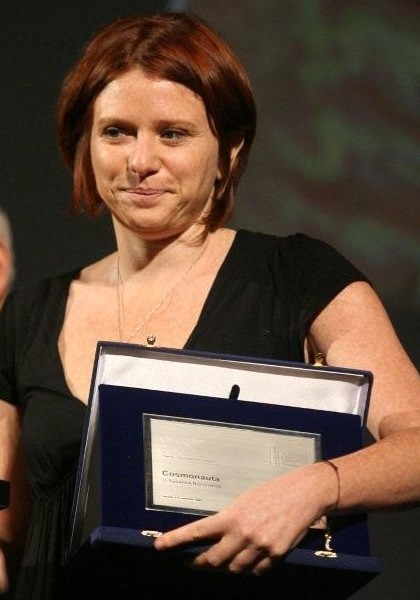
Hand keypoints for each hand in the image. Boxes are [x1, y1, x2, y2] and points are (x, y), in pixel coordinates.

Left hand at [155, 462, 335, 574]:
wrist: (304, 494)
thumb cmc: (273, 492)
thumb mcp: (245, 501)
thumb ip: (229, 520)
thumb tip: (216, 537)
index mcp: (232, 516)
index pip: (197, 532)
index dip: (176, 541)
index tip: (159, 546)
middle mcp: (243, 533)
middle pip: (213, 561)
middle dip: (201, 564)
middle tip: (193, 564)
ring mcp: (260, 547)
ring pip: (234, 569)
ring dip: (229, 567)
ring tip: (228, 558)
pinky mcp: (276, 555)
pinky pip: (256, 572)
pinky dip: (252, 569)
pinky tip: (253, 558)